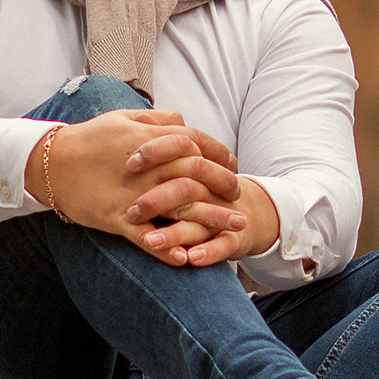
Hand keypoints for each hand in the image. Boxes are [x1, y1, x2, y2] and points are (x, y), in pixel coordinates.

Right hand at [30, 110, 278, 264]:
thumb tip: (182, 120)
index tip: (232, 164)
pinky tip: (185, 258)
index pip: (195, 142)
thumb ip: (155, 119)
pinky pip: (145, 236)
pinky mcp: (117, 218)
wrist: (49, 163)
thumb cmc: (86, 139)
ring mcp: (133, 195)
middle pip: (198, 174)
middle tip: (238, 196)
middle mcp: (147, 167)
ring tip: (235, 229)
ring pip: (181, 208)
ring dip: (211, 219)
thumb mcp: (120, 118)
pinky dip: (165, 247)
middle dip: (224, 185)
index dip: (219, 153)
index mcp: (149, 140)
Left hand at [120, 124, 281, 265]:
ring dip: (175, 233)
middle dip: (158, 200)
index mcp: (198, 166)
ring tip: (152, 241)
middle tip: (132, 211)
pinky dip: (207, 253)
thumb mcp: (186, 163)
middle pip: (187, 187)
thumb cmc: (202, 188)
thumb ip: (166, 140)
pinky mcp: (229, 239)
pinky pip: (221, 247)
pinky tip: (187, 259)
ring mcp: (221, 215)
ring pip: (200, 221)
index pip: (181, 150)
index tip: (130, 162)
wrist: (247, 215)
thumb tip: (144, 119)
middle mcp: (210, 189)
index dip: (156, 153)